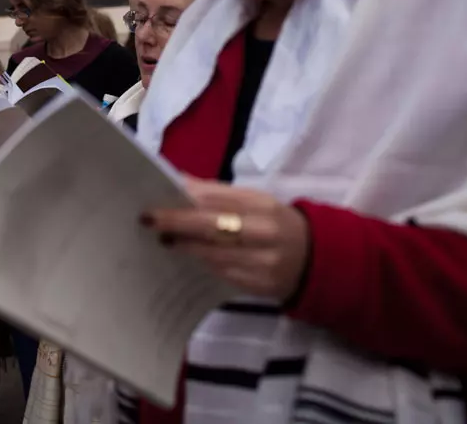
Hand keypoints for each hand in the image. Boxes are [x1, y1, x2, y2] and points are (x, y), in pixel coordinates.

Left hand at [142, 177, 310, 300]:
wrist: (316, 259)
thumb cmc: (273, 223)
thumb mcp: (254, 201)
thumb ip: (216, 192)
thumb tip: (178, 179)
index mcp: (261, 204)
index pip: (217, 198)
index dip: (184, 199)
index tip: (155, 199)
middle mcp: (264, 232)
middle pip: (212, 227)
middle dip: (177, 223)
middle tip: (149, 221)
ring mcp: (263, 262)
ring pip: (214, 254)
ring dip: (185, 247)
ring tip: (165, 239)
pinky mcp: (260, 286)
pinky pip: (223, 275)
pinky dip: (202, 265)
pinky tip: (186, 258)